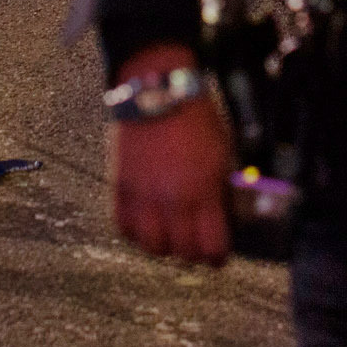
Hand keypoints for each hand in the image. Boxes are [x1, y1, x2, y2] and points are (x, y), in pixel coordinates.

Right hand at [108, 45, 232, 265]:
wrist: (158, 90)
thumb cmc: (195, 118)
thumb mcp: (223, 154)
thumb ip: (223, 191)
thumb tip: (226, 219)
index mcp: (202, 190)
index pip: (211, 246)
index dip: (217, 256)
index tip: (219, 254)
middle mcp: (171, 198)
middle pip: (182, 252)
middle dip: (193, 253)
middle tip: (196, 245)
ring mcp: (142, 194)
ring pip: (151, 246)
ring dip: (163, 246)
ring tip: (170, 236)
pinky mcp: (120, 186)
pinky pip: (123, 227)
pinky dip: (135, 232)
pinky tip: (146, 224)